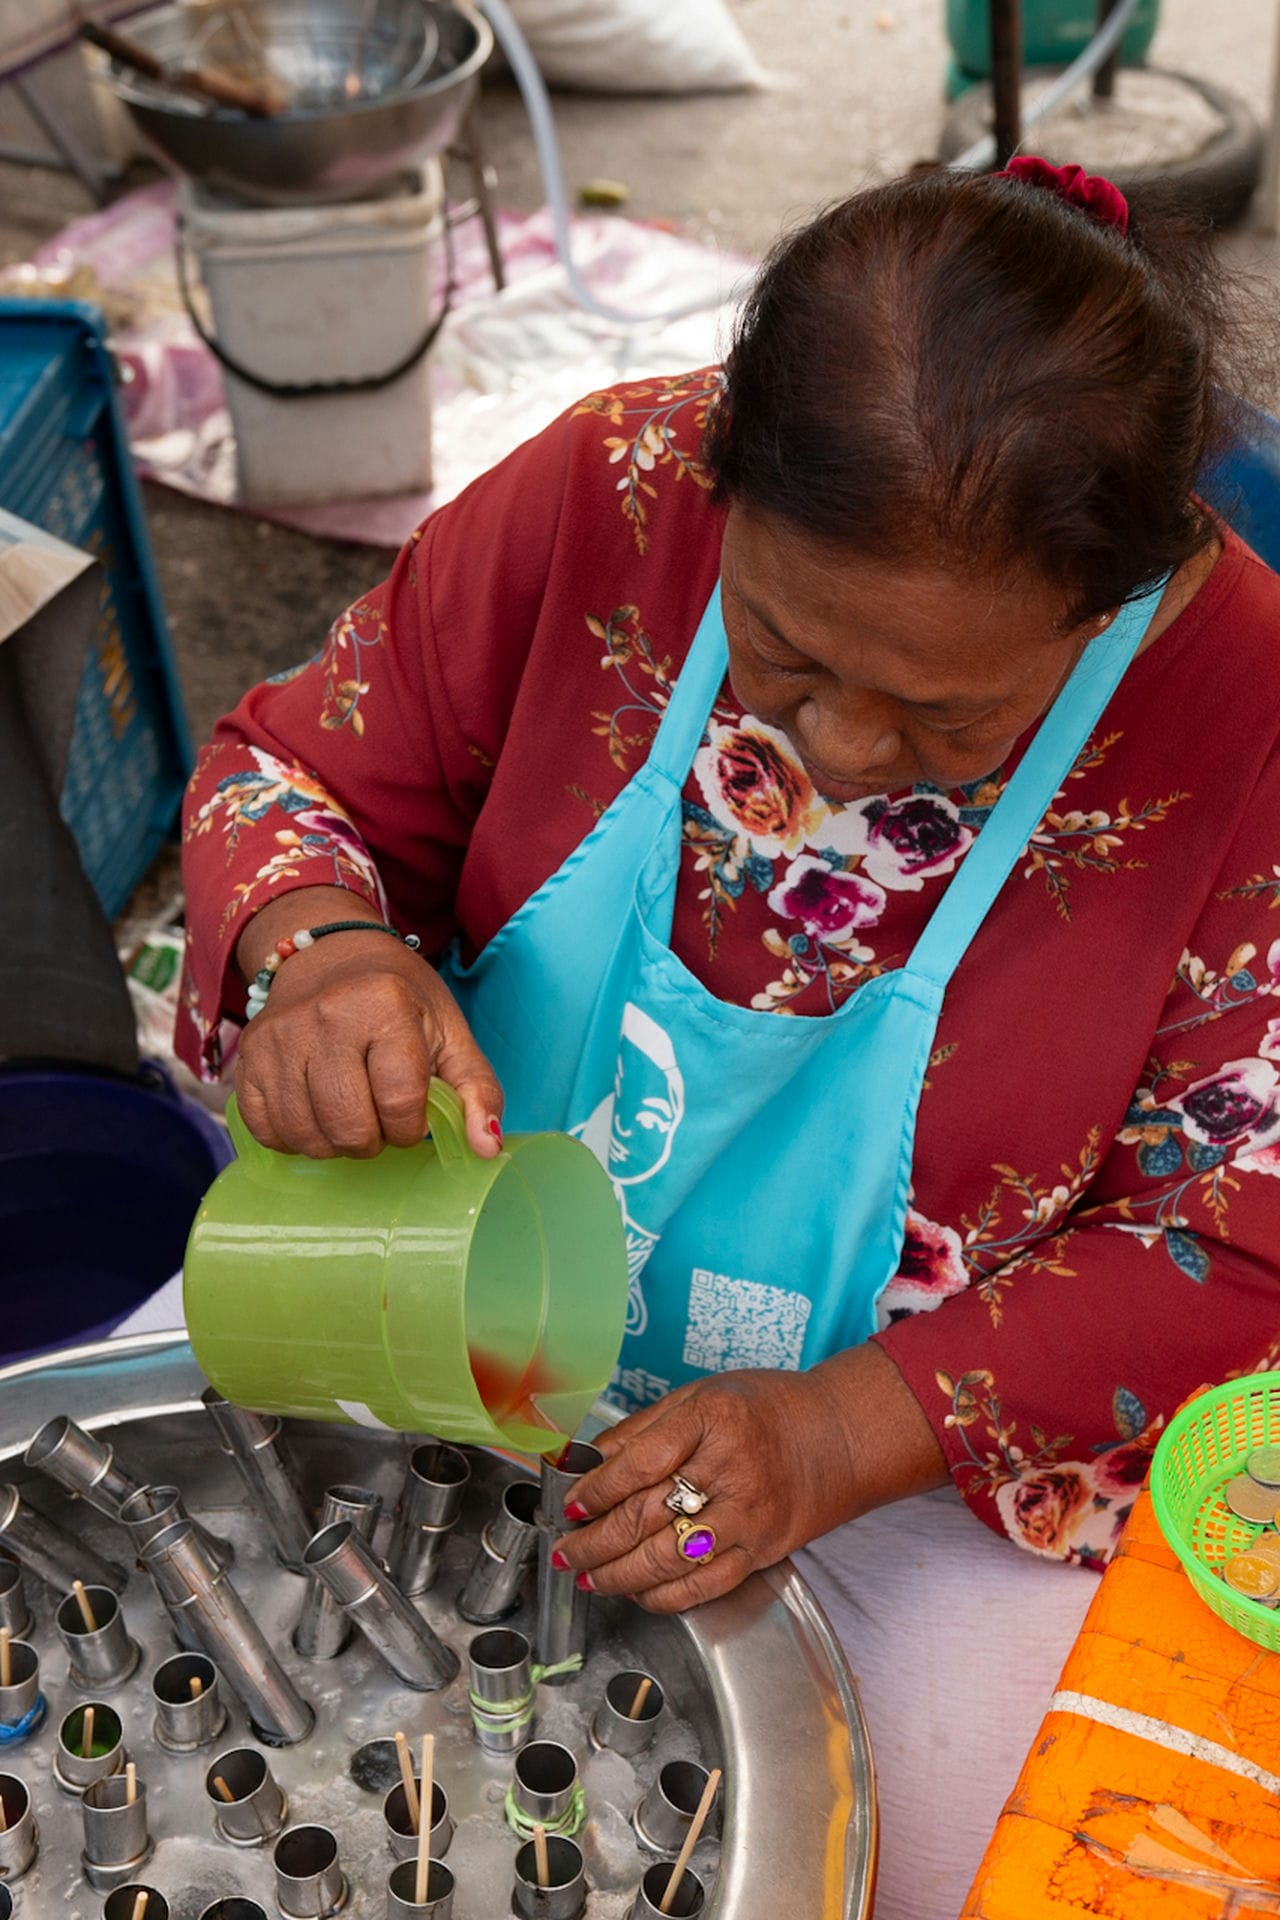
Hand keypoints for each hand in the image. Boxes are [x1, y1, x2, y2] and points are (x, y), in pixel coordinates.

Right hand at [234, 895, 502, 1159]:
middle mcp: (326, 1015)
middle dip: (372, 1140)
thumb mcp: (450, 1033)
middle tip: (378, 1120)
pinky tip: (313, 1116)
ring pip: (305, 1134)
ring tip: (348, 1117)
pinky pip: (265, 1128)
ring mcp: (280, 1036)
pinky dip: (292, 1138)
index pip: (400, 1100)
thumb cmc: (400, 1000)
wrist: (330, 955)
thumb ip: (476, 1090)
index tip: (412, 1118)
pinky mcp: (248, 1055)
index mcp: (384, 1005)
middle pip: (348, 1125)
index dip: (411, 1127)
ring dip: (333, 1143)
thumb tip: (487, 1149)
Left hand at [554, 1345, 946, 1611]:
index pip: (640, 1462)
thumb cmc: (766, 1409)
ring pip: (670, 1559)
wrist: (839, 1436)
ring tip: (589, 1577)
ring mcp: (749, 1516)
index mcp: (712, 1420)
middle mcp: (732, 1469)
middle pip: (648, 1516)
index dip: (598, 1488)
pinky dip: (664, 1595)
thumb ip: (644, 1429)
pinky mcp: (762, 1551)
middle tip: (565, 1550)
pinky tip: (637, 1591)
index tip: (572, 1503)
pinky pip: (704, 1584)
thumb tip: (587, 1460)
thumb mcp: (701, 1395)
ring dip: (620, 1574)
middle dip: (596, 1541)